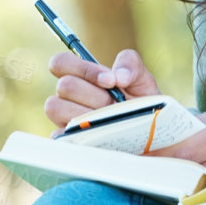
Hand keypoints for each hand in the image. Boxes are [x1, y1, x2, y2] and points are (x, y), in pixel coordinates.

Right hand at [44, 48, 162, 130]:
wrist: (149, 136)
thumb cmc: (141, 105)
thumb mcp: (142, 79)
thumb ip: (130, 64)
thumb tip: (118, 76)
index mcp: (82, 77)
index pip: (61, 63)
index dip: (83, 69)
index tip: (110, 81)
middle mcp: (69, 97)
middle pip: (64, 85)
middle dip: (95, 95)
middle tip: (115, 104)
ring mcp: (65, 119)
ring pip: (56, 107)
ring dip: (88, 114)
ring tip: (111, 120)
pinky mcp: (67, 141)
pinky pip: (61, 135)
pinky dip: (83, 133)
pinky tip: (104, 135)